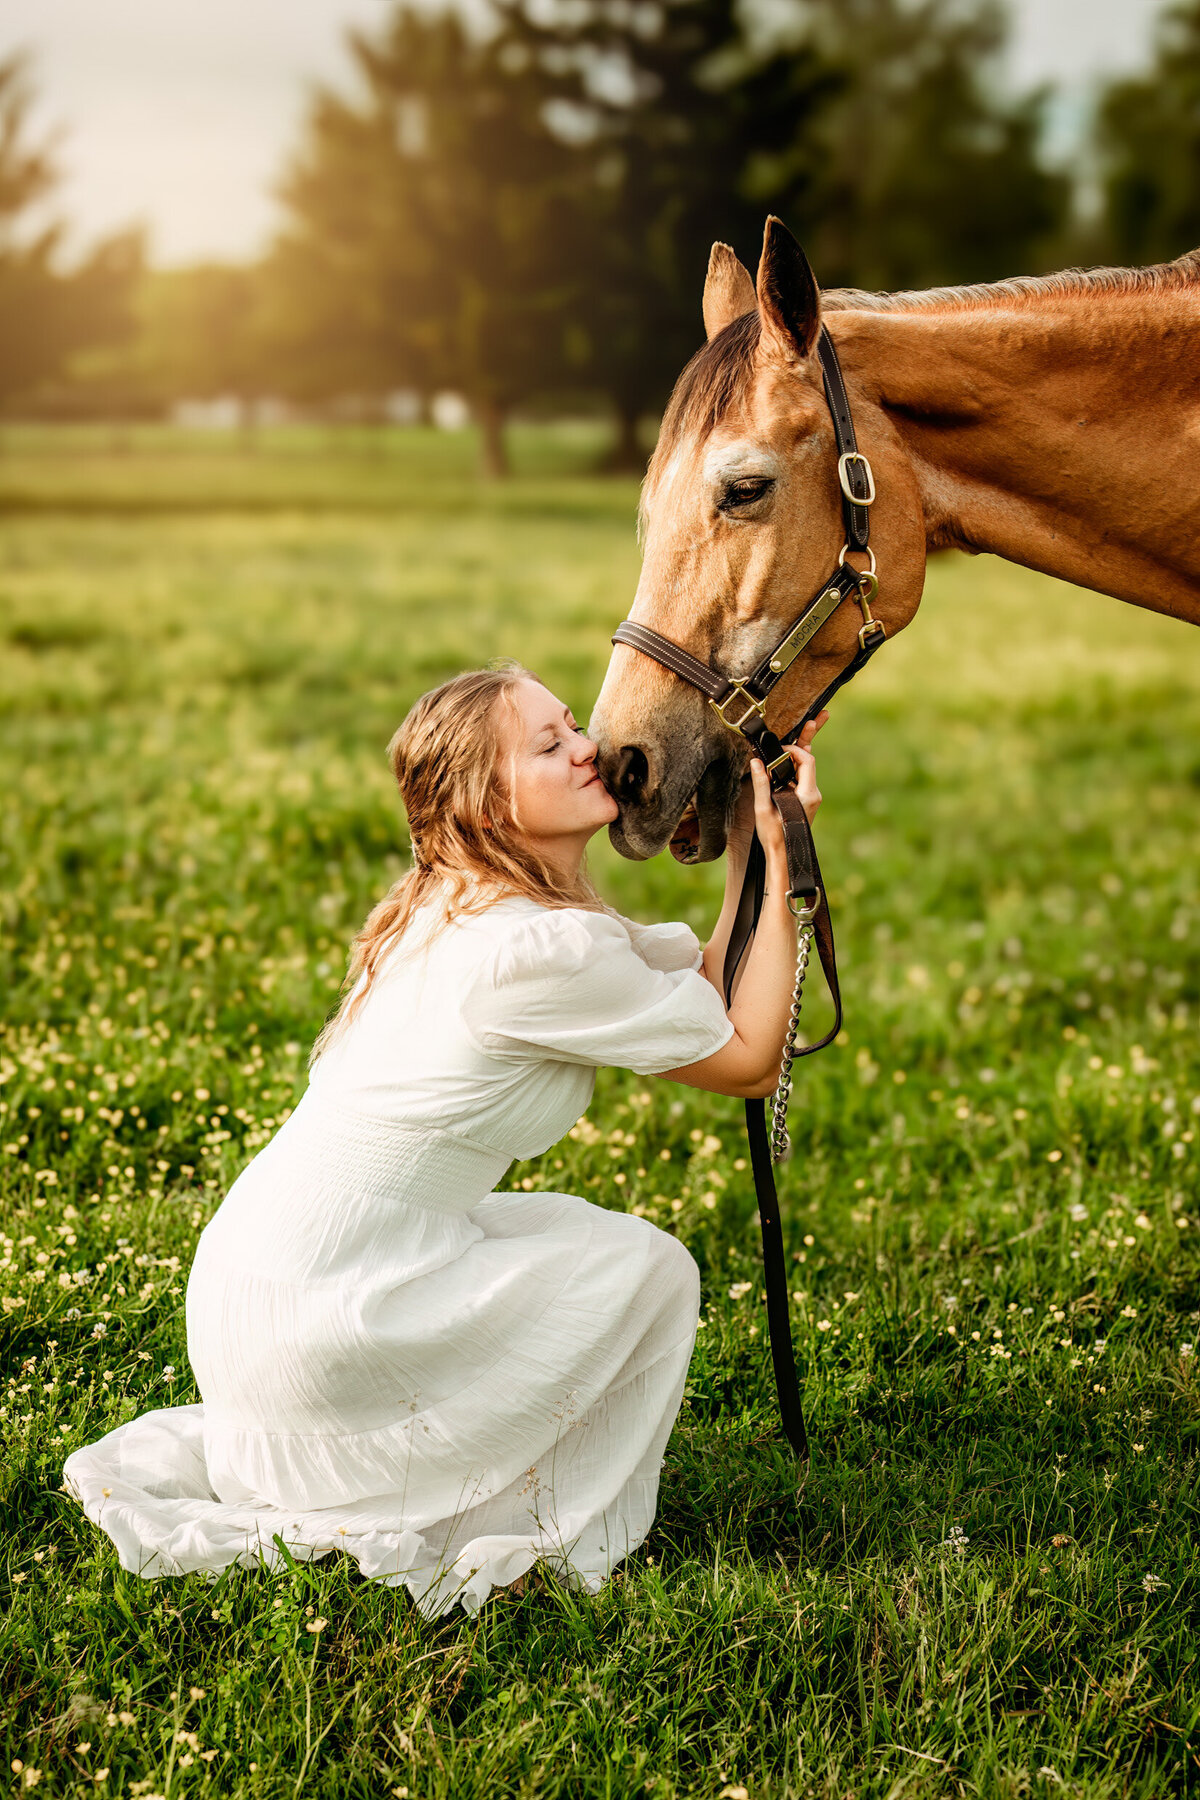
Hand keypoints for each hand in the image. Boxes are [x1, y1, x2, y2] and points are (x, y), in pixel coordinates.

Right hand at [750, 710, 825, 868]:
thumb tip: (756, 762)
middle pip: (810, 760)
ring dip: (798, 753)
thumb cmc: (774, 835)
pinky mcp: (805, 801)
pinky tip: (785, 760)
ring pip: (806, 769)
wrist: (785, 856)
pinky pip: (801, 778)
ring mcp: (811, 797)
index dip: (794, 748)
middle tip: (820, 716)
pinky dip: (793, 767)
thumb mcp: (763, 808)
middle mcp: (813, 794)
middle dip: (810, 738)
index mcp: (807, 794)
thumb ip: (761, 783)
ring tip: (807, 727)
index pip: (807, 760)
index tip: (778, 748)